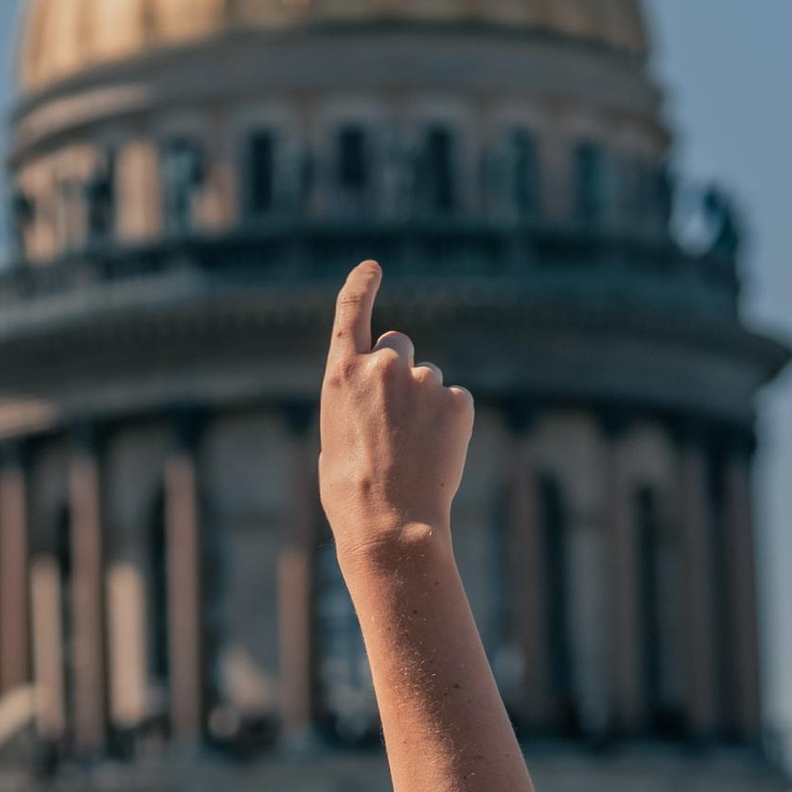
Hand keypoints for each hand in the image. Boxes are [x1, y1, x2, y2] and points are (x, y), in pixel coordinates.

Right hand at [318, 260, 473, 569]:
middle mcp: (381, 367)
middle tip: (396, 420)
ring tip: (414, 451)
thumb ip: (355, 405)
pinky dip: (450, 424)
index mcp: (341, 376)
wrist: (390, 523)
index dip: (361, 286)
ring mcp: (421, 381)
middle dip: (399, 371)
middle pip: (398, 346)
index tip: (371, 268)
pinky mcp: (457, 401)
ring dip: (425, 406)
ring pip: (429, 380)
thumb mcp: (335, 440)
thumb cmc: (351, 494)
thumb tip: (376, 407)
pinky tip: (437, 455)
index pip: (350, 313)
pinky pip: (455, 402)